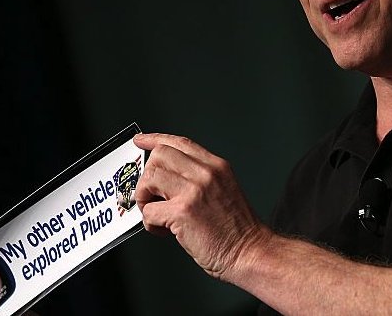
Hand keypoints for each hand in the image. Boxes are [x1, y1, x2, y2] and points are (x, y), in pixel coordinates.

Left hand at [133, 133, 270, 280]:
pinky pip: (149, 211)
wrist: (250, 252)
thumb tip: (166, 178)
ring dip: (145, 198)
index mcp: (217, 167)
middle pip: (160, 156)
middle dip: (148, 176)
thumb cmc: (237, 230)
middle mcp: (206, 174)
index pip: (180, 143)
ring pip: (149, 179)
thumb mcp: (224, 190)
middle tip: (152, 196)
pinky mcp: (183, 212)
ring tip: (157, 214)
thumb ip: (199, 179)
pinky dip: (149, 224)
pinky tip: (163, 230)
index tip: (142, 141)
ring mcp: (194, 191)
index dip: (155, 140)